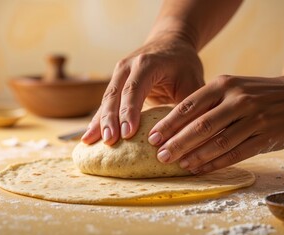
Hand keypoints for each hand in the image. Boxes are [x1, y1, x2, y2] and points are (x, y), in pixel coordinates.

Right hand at [82, 35, 204, 144]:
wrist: (170, 43)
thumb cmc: (184, 65)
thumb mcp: (193, 82)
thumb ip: (189, 106)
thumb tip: (188, 135)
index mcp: (148, 64)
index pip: (135, 89)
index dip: (130, 111)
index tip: (127, 133)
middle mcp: (128, 66)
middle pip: (115, 94)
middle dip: (110, 119)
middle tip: (109, 142)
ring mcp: (118, 74)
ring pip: (106, 100)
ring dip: (99, 122)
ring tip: (90, 142)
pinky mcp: (116, 83)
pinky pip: (105, 103)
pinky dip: (98, 120)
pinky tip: (90, 137)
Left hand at [148, 74, 283, 173]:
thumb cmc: (259, 93)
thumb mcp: (233, 86)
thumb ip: (209, 102)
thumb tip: (176, 125)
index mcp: (224, 84)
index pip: (189, 105)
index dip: (169, 123)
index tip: (153, 137)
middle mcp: (237, 100)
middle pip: (200, 126)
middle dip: (177, 143)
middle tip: (160, 155)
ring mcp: (253, 119)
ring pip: (217, 142)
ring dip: (195, 156)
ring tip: (178, 164)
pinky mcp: (265, 137)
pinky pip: (235, 154)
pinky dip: (215, 163)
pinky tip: (200, 169)